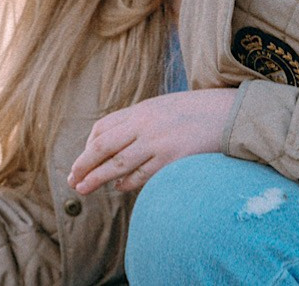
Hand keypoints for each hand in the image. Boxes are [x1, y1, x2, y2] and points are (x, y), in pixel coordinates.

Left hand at [68, 88, 236, 194]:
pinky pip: (143, 174)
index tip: (82, 162)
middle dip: (84, 164)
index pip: (102, 128)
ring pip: (117, 163)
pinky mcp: (172, 158)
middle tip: (72, 180)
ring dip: (97, 178)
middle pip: (103, 146)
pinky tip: (119, 188)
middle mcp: (143, 125)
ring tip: (84, 189)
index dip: (88, 146)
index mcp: (139, 110)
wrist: (226, 112)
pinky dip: (127, 183)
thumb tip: (119, 145)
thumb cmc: (194, 112)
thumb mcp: (161, 109)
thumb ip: (140, 124)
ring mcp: (157, 142)